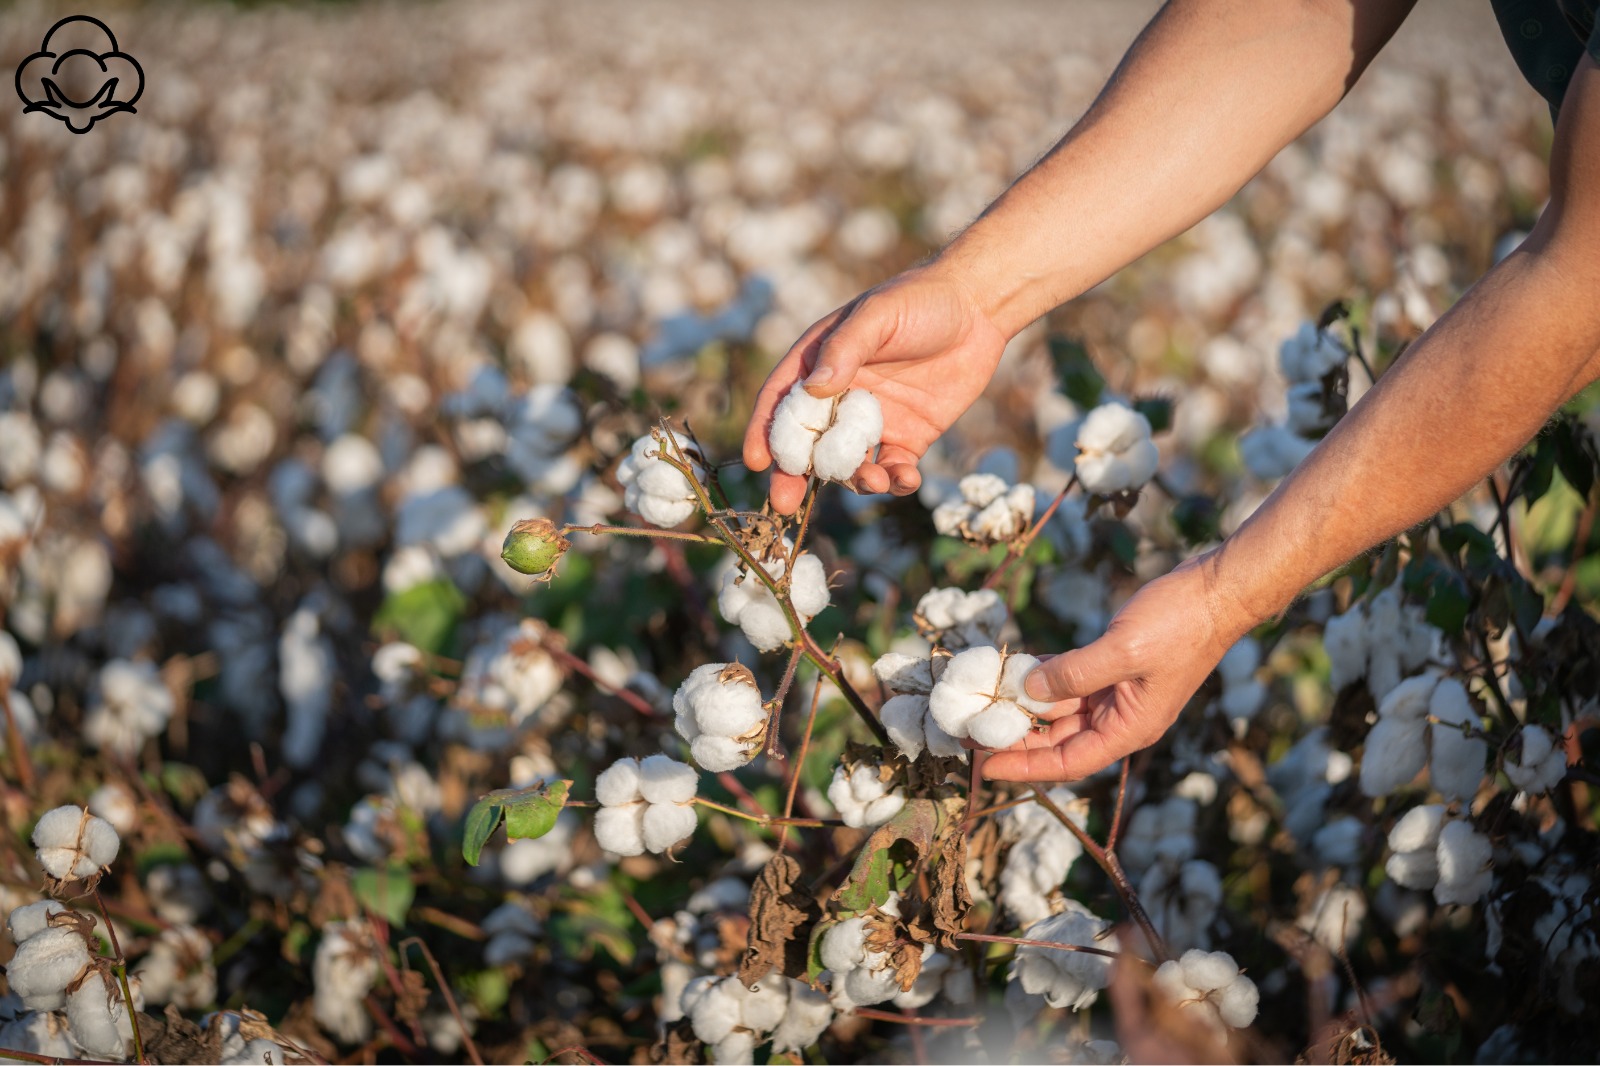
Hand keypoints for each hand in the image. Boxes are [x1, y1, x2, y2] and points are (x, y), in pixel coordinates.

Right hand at [742, 262, 1008, 513]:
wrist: (978, 308)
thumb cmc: (918, 300)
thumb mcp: (876, 317)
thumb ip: (844, 350)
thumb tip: (813, 388)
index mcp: (819, 364)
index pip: (782, 402)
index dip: (765, 431)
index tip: (757, 461)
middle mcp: (840, 397)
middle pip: (808, 443)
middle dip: (794, 475)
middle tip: (786, 503)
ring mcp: (873, 421)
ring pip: (849, 464)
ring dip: (854, 479)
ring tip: (871, 479)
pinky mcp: (908, 437)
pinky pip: (893, 469)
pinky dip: (896, 481)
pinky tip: (907, 479)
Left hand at [979, 552, 1253, 781]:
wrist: (1218, 590)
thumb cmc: (1180, 624)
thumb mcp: (1122, 650)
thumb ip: (1074, 673)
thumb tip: (1030, 689)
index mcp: (1130, 728)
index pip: (1068, 762)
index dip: (1025, 766)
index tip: (984, 765)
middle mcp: (1122, 717)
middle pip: (1059, 740)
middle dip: (1016, 737)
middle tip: (970, 732)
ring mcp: (1119, 692)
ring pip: (1061, 708)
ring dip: (1025, 704)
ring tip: (983, 701)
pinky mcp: (1116, 666)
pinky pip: (1071, 678)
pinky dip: (1044, 674)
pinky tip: (1015, 667)